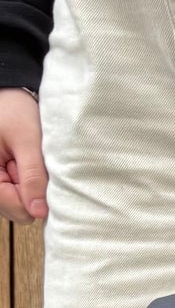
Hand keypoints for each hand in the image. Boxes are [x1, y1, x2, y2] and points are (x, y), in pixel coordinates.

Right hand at [0, 88, 47, 225]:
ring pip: (19, 205)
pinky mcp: (3, 180)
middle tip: (30, 163)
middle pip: (16, 210)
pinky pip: (20, 195)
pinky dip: (27, 182)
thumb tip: (39, 212)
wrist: (9, 95)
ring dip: (29, 187)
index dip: (33, 198)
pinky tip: (24, 164)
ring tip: (25, 160)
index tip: (38, 174)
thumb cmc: (14, 110)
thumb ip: (33, 177)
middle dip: (30, 192)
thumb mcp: (28, 141)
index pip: (14, 208)